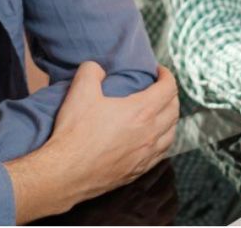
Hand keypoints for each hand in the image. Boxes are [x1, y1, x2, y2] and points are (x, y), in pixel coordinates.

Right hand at [6, 63, 178, 222]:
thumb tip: (97, 68)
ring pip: (172, 134)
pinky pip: (161, 154)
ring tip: (159, 113)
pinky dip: (162, 141)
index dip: (166, 75)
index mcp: (141, 111)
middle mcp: (150, 134)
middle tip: (158, 88)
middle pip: (174, 110)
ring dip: (169, 119)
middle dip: (170, 95)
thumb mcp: (80, 91)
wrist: (66, 172)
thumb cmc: (75, 132)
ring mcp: (146, 155)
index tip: (158, 71)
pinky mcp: (138, 171)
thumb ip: (91, 71)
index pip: (168, 88)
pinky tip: (153, 140)